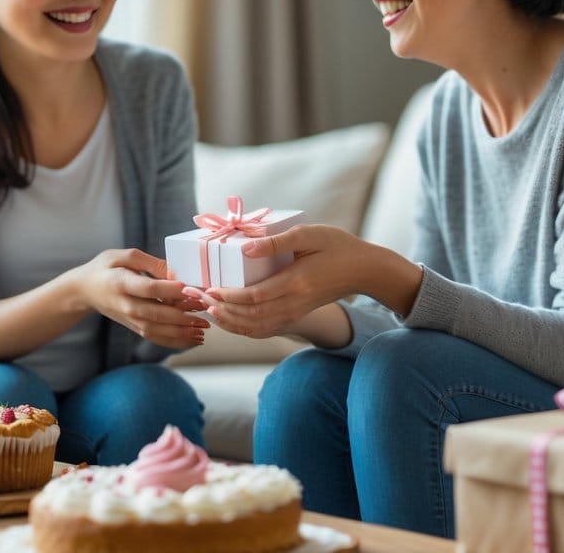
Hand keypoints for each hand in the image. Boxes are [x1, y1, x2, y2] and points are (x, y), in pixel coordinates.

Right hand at [72, 248, 209, 349]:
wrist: (85, 290)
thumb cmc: (106, 268)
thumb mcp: (124, 255)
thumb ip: (150, 262)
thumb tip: (174, 272)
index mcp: (121, 283)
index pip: (149, 289)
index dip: (170, 290)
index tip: (190, 288)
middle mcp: (126, 305)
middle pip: (157, 313)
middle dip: (183, 314)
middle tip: (205, 309)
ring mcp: (130, 320)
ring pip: (158, 331)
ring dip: (183, 332)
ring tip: (204, 329)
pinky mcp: (135, 327)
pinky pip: (156, 338)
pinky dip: (175, 341)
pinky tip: (194, 339)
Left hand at [186, 224, 371, 339]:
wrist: (364, 270)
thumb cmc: (338, 246)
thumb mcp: (309, 234)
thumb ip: (276, 241)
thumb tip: (245, 246)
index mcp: (295, 282)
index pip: (254, 297)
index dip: (227, 296)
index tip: (207, 289)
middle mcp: (294, 303)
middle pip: (251, 317)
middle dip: (222, 310)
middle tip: (199, 300)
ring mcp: (296, 312)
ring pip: (257, 328)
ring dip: (230, 322)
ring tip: (208, 311)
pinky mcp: (297, 315)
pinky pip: (267, 329)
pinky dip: (245, 328)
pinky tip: (230, 320)